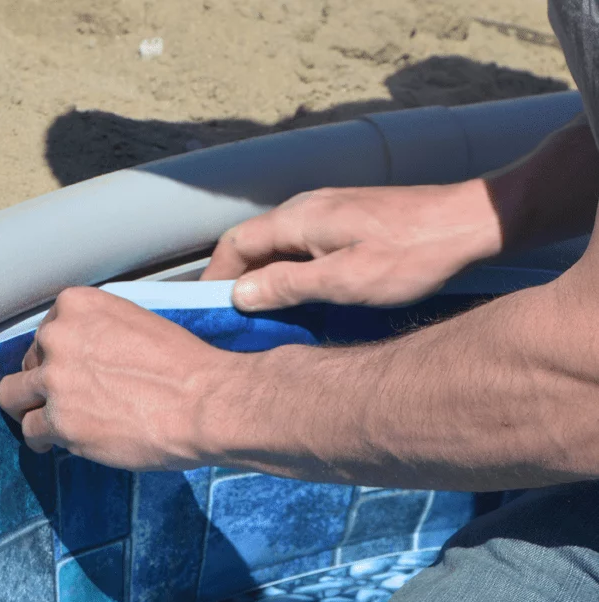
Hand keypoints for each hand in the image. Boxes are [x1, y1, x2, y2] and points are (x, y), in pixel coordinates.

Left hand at [0, 287, 231, 468]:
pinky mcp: (60, 422)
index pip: (47, 329)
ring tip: (43, 420)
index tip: (68, 368)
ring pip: (14, 396)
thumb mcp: (140, 324)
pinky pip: (31, 430)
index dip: (57, 353)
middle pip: (30, 361)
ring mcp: (55, 380)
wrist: (205, 403)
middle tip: (63, 396)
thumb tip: (90, 356)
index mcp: (79, 305)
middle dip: (44, 379)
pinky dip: (42, 439)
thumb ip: (103, 332)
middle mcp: (58, 337)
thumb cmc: (186, 367)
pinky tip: (53, 443)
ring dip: (29, 409)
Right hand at [202, 180, 501, 309]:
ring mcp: (327, 210)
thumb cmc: (410, 255)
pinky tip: (297, 294)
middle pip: (253, 242)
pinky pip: (300, 244)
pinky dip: (287, 269)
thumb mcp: (344, 280)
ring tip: (261, 313)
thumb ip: (287, 286)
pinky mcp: (346, 219)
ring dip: (263, 275)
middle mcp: (305, 207)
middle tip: (232, 318)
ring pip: (277, 244)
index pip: (235, 243)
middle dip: (237, 278)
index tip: (208, 308)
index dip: (216, 276)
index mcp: (298, 218)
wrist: (468, 223)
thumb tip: (239, 294)